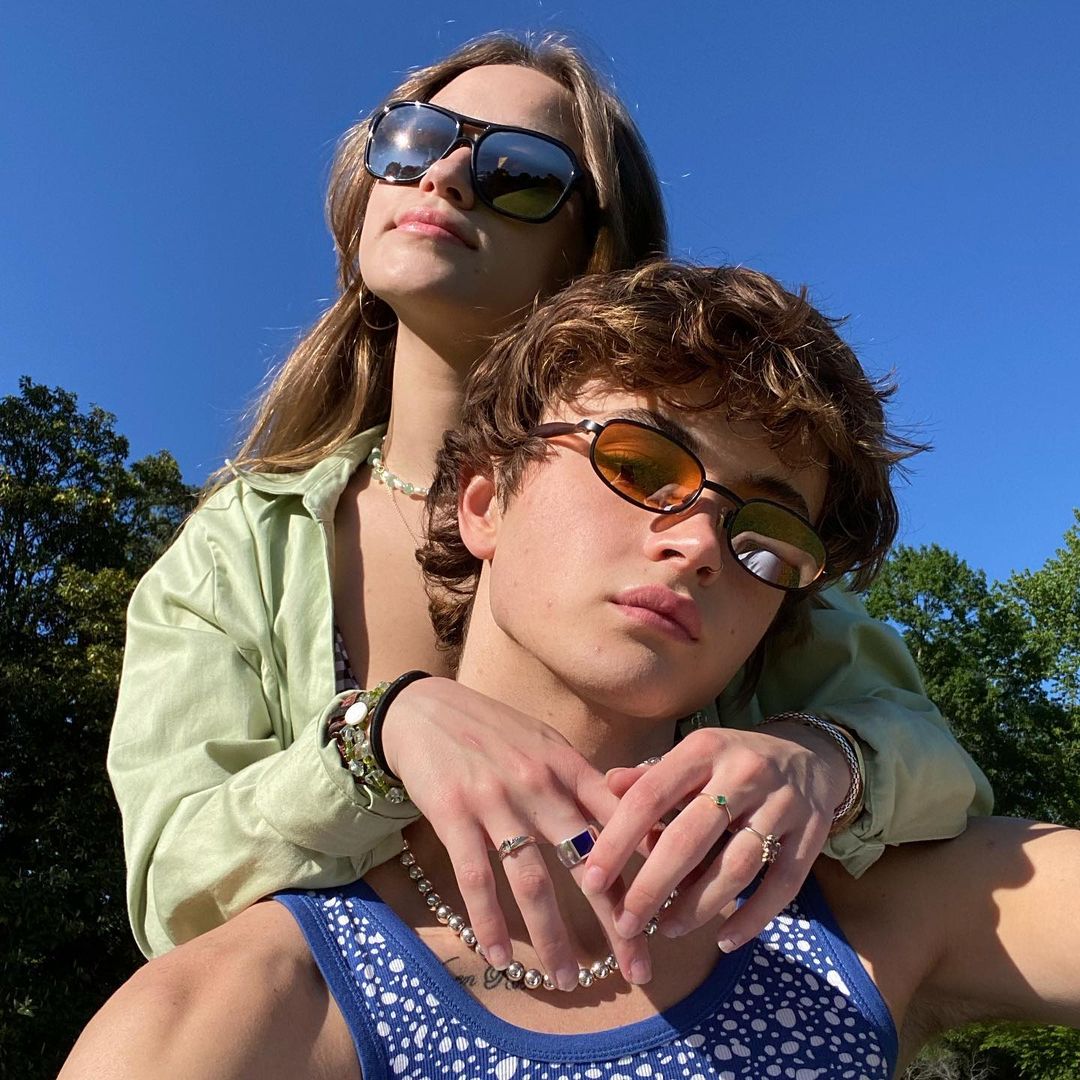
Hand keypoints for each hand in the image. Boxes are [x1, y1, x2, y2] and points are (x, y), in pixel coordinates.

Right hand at [379, 677, 654, 988]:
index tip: (668, 910)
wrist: (425, 709)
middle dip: (616, 920)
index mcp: (568, 766)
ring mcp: (496, 800)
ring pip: (532, 881)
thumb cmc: (494, 731)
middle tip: (638, 969)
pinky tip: (501, 958)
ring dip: (551, 937)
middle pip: (587, 862)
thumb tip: (634, 822)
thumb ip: (585, 783)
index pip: (620, 823)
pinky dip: (489, 923)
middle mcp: (539, 784)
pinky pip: (476, 879)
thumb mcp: (547, 744)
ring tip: (565, 980)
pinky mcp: (454, 815)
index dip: (648, 867)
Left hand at [580, 722, 850, 951]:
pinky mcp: (812, 834)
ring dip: (699, 907)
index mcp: (703, 749)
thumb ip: (650, 776)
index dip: (618, 840)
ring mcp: (782, 804)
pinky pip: (782, 885)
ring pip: (737, 866)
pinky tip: (725, 940)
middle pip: (690, 838)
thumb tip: (606, 787)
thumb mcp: (692, 756)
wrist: (810, 756)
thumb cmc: (732, 762)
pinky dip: (753, 918)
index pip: (651, 796)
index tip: (592, 879)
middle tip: (625, 923)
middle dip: (653, 887)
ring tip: (667, 929)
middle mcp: (743, 773)